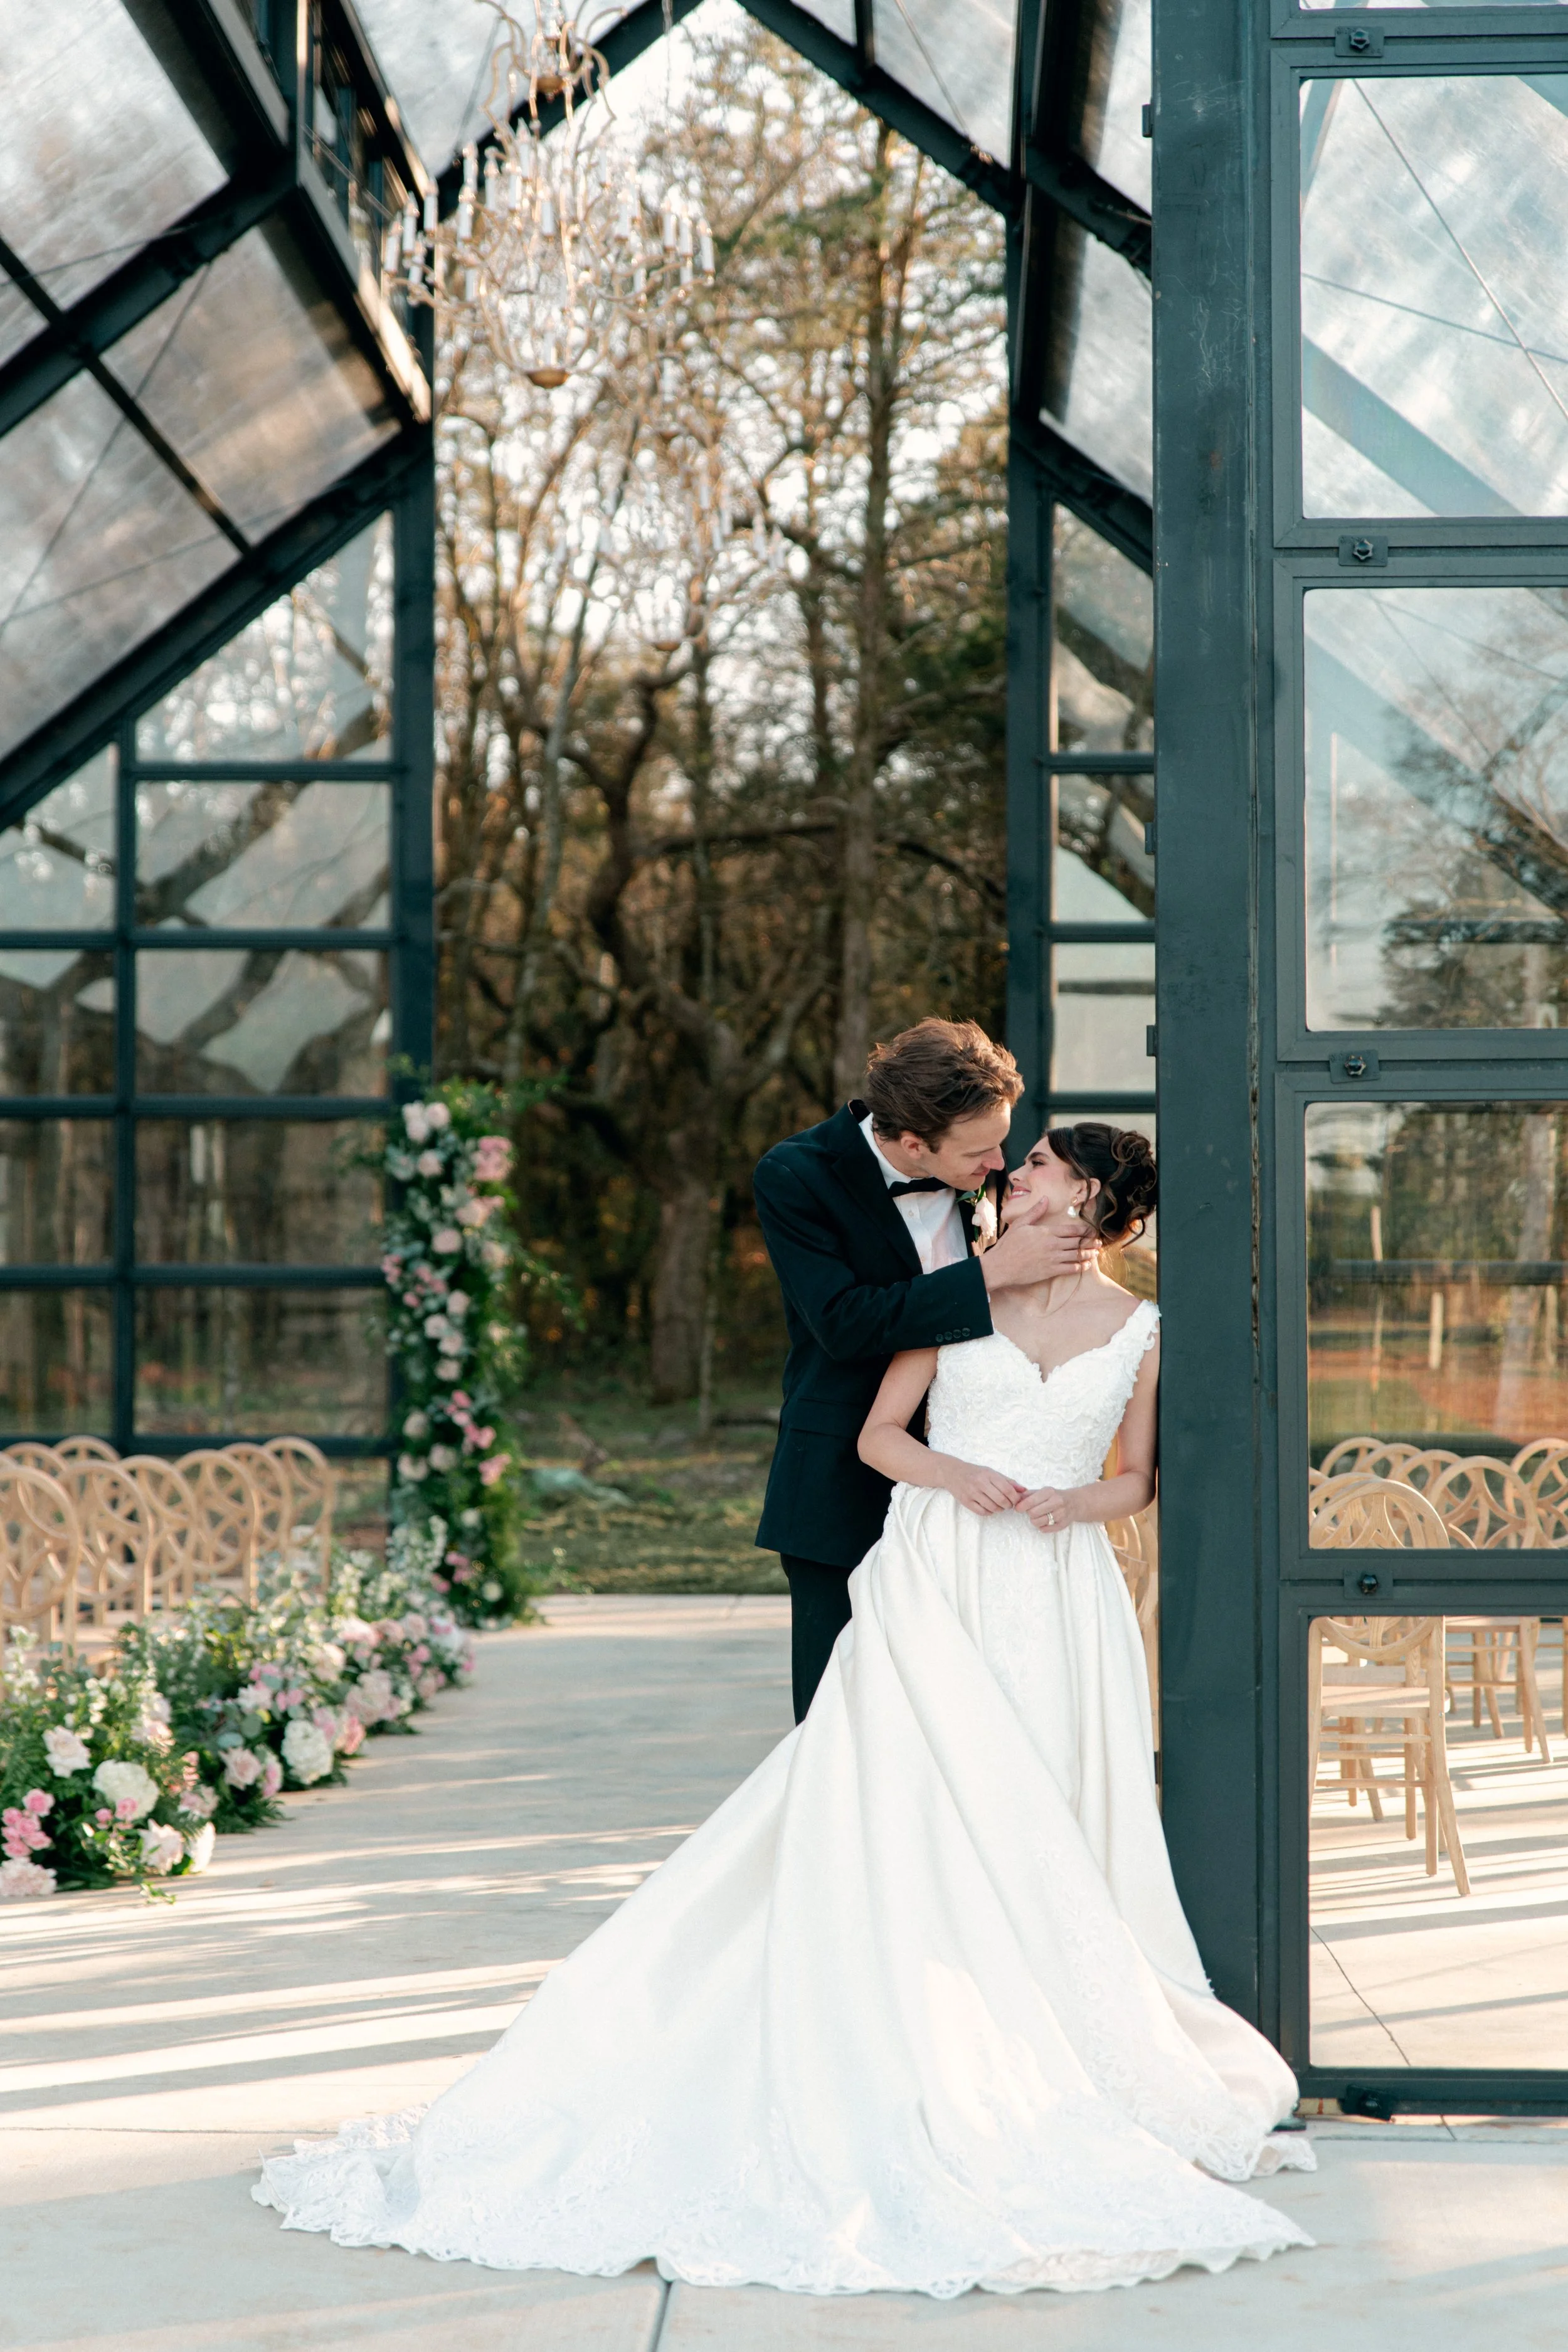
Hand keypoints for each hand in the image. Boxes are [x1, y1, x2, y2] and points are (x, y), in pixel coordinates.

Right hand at [946, 1461, 1026, 1516]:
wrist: (953, 1473)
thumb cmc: (976, 1472)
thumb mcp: (992, 1472)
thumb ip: (1008, 1481)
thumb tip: (1024, 1490)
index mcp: (988, 1474)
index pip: (1007, 1489)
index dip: (1015, 1498)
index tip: (1016, 1500)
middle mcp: (980, 1483)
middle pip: (1001, 1500)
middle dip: (1008, 1505)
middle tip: (1008, 1504)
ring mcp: (972, 1493)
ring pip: (992, 1508)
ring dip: (999, 1509)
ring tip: (999, 1506)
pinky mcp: (966, 1502)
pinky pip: (982, 1512)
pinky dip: (989, 1512)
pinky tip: (990, 1508)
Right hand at [981, 1217, 1099, 1292]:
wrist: (1001, 1266)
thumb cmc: (1008, 1244)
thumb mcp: (1020, 1224)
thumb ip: (1035, 1212)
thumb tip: (1045, 1199)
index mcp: (1046, 1232)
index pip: (1072, 1230)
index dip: (1084, 1230)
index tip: (1091, 1231)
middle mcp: (1053, 1245)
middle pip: (1077, 1242)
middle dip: (1090, 1242)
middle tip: (1099, 1242)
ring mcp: (1053, 1259)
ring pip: (1077, 1255)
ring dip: (1088, 1254)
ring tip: (1096, 1253)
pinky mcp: (1050, 1271)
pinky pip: (1071, 1268)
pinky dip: (1081, 1267)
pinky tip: (1086, 1265)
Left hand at [1019, 1484, 1086, 1534]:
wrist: (1075, 1503)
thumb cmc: (1055, 1496)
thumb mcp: (1043, 1491)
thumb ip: (1029, 1494)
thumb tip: (1016, 1497)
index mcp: (1050, 1492)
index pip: (1031, 1501)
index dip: (1021, 1506)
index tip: (1018, 1508)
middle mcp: (1057, 1502)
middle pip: (1032, 1513)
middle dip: (1029, 1513)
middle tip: (1032, 1511)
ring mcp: (1061, 1514)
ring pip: (1037, 1522)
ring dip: (1034, 1520)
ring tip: (1038, 1516)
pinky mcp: (1063, 1524)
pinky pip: (1045, 1530)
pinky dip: (1042, 1527)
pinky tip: (1044, 1521)